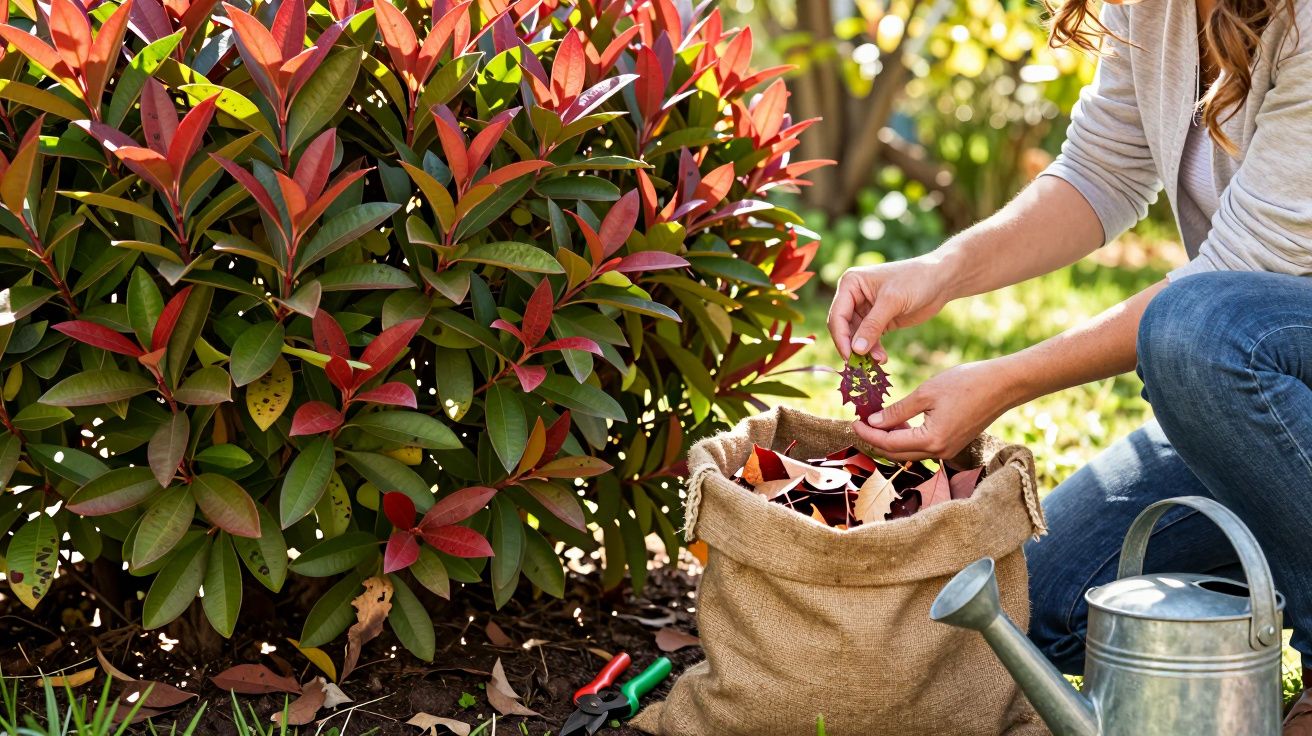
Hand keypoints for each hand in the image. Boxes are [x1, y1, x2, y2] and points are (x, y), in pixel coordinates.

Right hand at [827, 257, 953, 360]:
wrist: (941, 280)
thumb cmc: (916, 280)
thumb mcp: (892, 301)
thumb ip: (873, 325)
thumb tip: (856, 350)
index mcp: (850, 284)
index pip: (837, 315)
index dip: (841, 337)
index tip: (849, 356)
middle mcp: (853, 296)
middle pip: (844, 328)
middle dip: (853, 346)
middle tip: (861, 365)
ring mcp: (865, 310)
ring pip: (856, 337)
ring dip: (865, 351)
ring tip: (880, 361)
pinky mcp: (878, 321)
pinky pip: (869, 339)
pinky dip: (874, 350)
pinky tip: (883, 358)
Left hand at [852, 359, 1025, 460]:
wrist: (1003, 384)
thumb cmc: (966, 383)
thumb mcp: (926, 393)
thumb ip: (897, 412)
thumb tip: (874, 422)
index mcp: (931, 440)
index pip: (889, 444)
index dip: (868, 434)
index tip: (853, 422)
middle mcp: (940, 452)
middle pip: (897, 454)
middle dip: (875, 440)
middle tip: (860, 423)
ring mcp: (948, 451)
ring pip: (909, 452)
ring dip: (890, 439)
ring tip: (875, 421)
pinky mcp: (953, 444)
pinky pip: (922, 446)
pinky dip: (907, 437)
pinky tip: (898, 422)